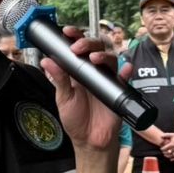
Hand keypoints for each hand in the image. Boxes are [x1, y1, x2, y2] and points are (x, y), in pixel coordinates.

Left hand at [39, 26, 122, 150]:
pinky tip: (124, 68)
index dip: (74, 37)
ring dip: (103, 55)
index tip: (66, 32)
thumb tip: (47, 61)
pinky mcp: (119, 90)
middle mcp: (93, 72)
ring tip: (93, 59)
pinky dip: (126, 71)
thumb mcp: (63, 98)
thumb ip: (58, 79)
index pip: (77, 48)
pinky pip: (125, 78)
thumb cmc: (75, 119)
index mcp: (78, 71)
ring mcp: (107, 79)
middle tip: (77, 48)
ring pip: (110, 58)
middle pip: (96, 48)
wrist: (89, 140)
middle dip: (87, 42)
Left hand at [160, 133, 173, 160]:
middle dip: (165, 153)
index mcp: (172, 144)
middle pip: (168, 153)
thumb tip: (161, 136)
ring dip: (168, 156)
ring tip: (166, 156)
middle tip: (163, 152)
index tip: (161, 149)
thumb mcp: (172, 135)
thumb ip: (166, 135)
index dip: (162, 149)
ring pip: (172, 156)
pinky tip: (171, 159)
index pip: (165, 148)